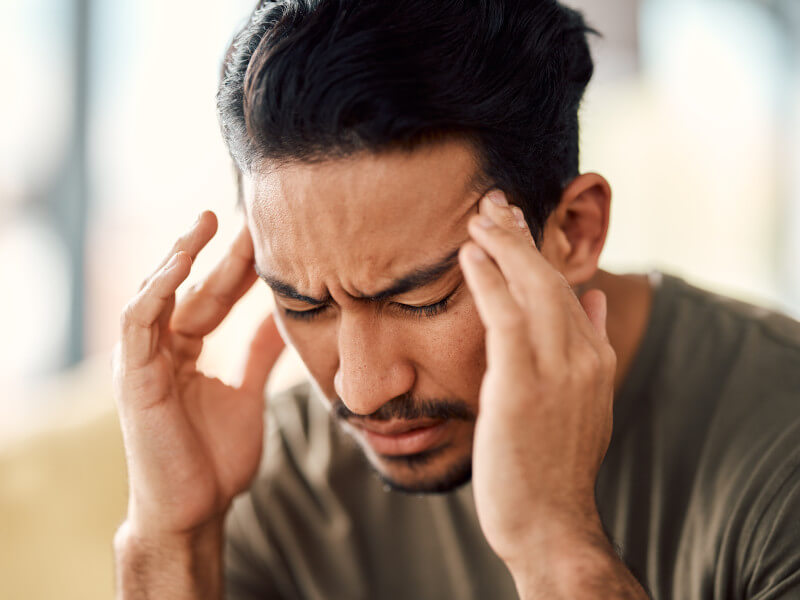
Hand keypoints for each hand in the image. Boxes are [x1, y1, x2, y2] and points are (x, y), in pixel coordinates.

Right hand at [112, 211, 284, 539]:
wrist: (196, 510)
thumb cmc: (216, 460)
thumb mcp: (248, 393)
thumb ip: (258, 355)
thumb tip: (285, 319)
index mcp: (185, 353)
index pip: (213, 298)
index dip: (238, 268)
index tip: (268, 237)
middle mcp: (161, 351)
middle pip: (191, 290)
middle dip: (217, 253)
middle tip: (248, 216)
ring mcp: (143, 361)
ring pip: (156, 293)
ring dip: (179, 255)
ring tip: (207, 222)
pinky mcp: (132, 377)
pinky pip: (137, 322)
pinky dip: (155, 289)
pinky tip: (180, 262)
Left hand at [458, 191, 614, 566]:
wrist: (549, 522)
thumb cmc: (552, 465)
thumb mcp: (581, 402)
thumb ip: (590, 346)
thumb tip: (596, 300)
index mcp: (595, 359)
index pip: (567, 290)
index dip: (540, 253)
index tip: (517, 224)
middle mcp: (583, 357)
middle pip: (552, 278)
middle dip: (522, 236)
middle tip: (494, 201)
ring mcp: (557, 371)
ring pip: (533, 288)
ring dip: (505, 245)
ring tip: (480, 214)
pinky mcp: (522, 386)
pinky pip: (505, 318)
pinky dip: (489, 280)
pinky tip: (470, 254)